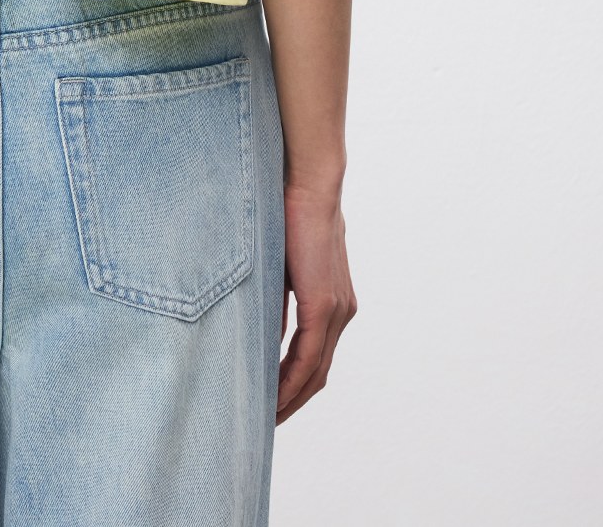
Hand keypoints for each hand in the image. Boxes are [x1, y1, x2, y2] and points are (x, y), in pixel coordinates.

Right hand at [276, 180, 357, 421]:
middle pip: (318, 374)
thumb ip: (277, 297)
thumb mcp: (280, 264)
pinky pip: (309, 357)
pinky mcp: (324, 305)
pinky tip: (273, 396)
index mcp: (332, 302)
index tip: (270, 402)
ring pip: (315, 372)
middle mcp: (341, 311)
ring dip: (291, 398)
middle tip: (265, 421)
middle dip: (292, 401)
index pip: (314, 358)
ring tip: (266, 417)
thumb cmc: (288, 211)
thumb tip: (261, 328)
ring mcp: (336, 310)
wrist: (308, 180)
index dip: (293, 384)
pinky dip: (291, 380)